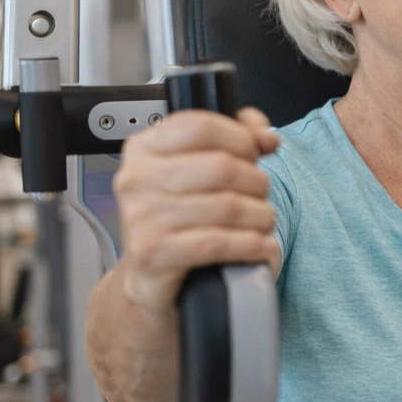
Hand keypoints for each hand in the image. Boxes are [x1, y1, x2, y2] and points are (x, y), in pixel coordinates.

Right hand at [113, 107, 280, 314]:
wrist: (149, 275)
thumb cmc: (178, 218)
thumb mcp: (198, 170)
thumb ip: (234, 140)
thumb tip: (265, 134)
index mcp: (143, 149)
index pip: (201, 126)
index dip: (241, 138)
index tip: (256, 153)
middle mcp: (136, 179)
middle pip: (222, 167)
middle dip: (257, 182)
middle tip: (260, 196)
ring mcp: (141, 217)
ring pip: (228, 206)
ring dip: (261, 216)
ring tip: (263, 223)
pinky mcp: (153, 254)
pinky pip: (219, 243)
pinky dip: (252, 245)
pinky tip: (261, 247)